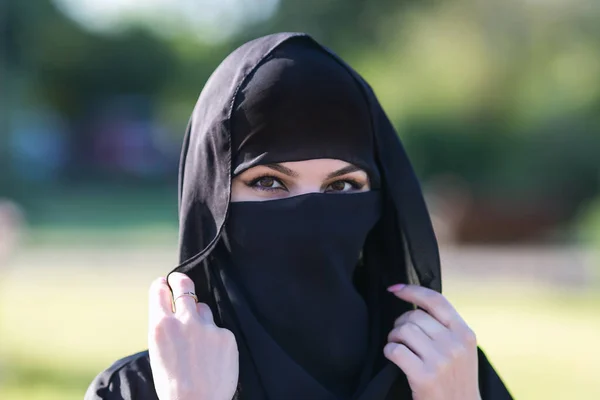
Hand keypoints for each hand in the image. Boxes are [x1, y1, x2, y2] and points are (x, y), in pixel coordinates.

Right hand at [148, 272, 238, 399]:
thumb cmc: (173, 384)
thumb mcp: (158, 352)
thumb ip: (166, 328)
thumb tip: (173, 310)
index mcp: (160, 326)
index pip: (159, 291)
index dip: (161, 286)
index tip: (163, 284)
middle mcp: (184, 320)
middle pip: (184, 285)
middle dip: (180, 280)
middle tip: (179, 280)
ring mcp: (207, 326)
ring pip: (203, 309)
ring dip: (199, 318)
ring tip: (197, 342)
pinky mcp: (225, 335)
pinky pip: (218, 329)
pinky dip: (215, 339)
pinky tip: (211, 357)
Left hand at [384, 284, 480, 399]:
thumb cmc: (455, 380)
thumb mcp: (461, 350)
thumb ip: (446, 328)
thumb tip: (415, 303)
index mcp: (465, 334)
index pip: (436, 301)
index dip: (412, 290)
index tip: (395, 289)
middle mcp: (455, 345)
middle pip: (415, 316)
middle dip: (401, 323)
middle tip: (400, 336)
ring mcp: (440, 361)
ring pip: (403, 330)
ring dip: (394, 337)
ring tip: (398, 346)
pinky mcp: (424, 377)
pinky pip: (395, 350)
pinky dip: (389, 351)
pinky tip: (394, 358)